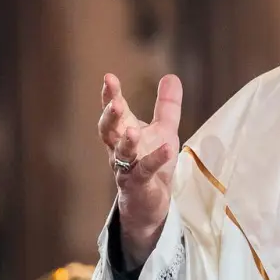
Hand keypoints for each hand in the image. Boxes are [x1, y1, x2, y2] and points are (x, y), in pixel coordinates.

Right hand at [99, 72, 182, 267]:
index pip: (114, 112)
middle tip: (116, 103)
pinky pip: (145, 172)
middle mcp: (119, 150)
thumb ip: (167, 105)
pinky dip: (156, 160)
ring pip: (120, 154)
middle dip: (110, 117)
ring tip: (133, 130)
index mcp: (124, 133)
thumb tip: (171, 76)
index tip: (108, 77)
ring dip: (125, 142)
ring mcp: (127, 169)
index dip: (110, 95)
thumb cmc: (153, 162)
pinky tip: (168, 149)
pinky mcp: (139, 185)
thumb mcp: (165, 130)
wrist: (150, 203)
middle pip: (108, 131)